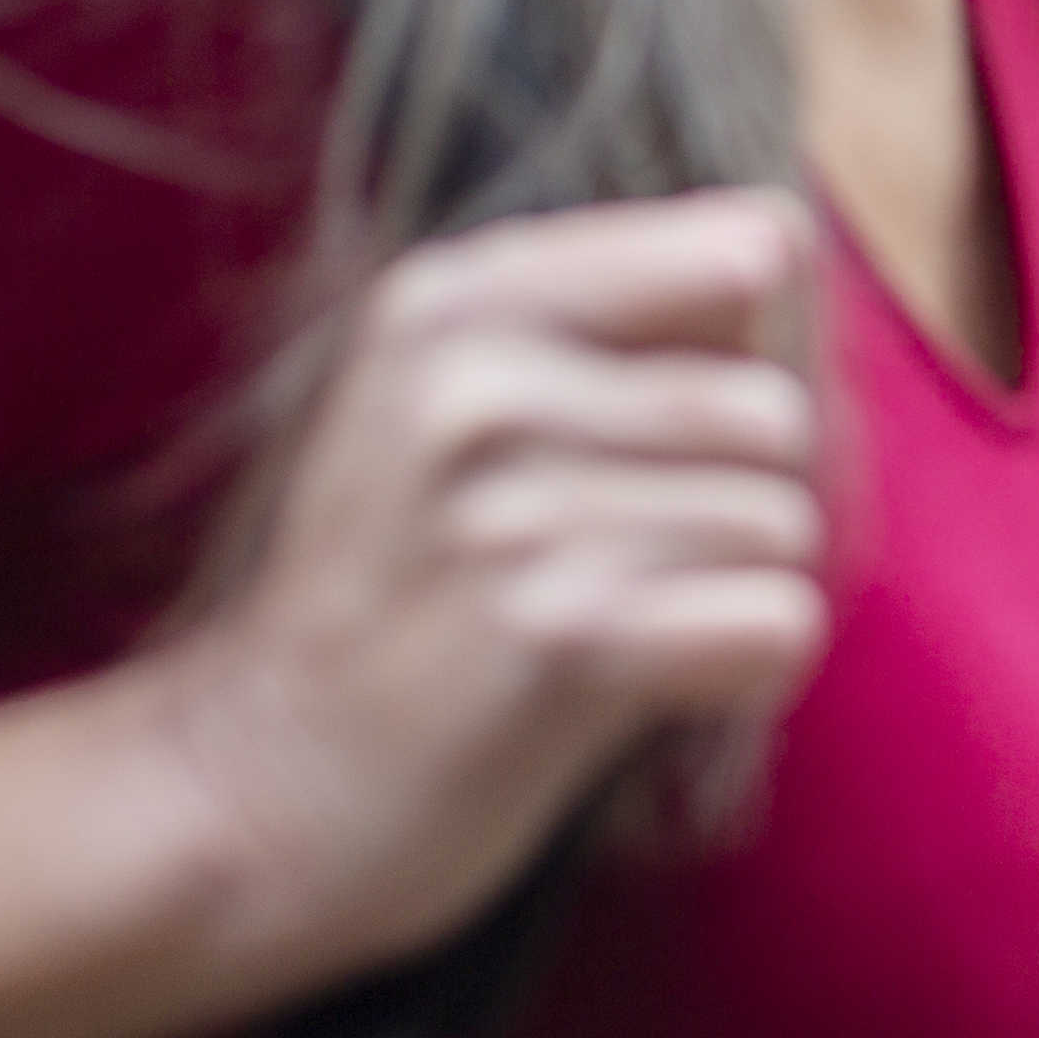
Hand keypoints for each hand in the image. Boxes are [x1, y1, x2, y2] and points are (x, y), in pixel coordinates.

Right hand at [0, 190, 834, 1037]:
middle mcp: (475, 379)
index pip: (754, 246)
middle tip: (634, 575)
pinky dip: (745, 674)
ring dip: (732, 597)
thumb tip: (791, 272)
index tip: (688, 441)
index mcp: (461, 295)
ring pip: (784, 524)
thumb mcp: (450, 397)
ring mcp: (508, 507)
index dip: (772, 352)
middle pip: (780, 411)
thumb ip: (609, 319)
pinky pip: (776, 623)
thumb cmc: (401, 590)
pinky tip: (640, 692)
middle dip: (748, 504)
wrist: (247, 791)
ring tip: (612, 636)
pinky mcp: (553, 633)